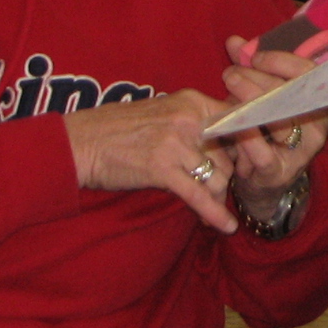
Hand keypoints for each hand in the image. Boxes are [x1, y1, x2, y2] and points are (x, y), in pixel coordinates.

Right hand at [62, 90, 236, 233]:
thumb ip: (195, 122)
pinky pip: (199, 195)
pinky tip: (226, 226)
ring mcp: (176, 143)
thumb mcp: (164, 112)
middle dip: (227, 178)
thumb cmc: (118, 130)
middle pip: (229, 155)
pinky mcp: (162, 169)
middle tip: (220, 191)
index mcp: (192, 101)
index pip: (237, 123)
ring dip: (217, 197)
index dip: (244, 148)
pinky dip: (215, 213)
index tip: (246, 165)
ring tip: (210, 207)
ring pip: (217, 177)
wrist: (82, 143)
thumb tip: (227, 141)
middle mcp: (189, 118)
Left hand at [220, 37, 327, 222]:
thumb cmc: (264, 130)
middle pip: (291, 95)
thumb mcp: (260, 96)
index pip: (309, 74)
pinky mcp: (278, 172)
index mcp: (319, 103)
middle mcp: (317, 128)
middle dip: (257, 79)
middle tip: (230, 73)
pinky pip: (262, 151)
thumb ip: (250, 69)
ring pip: (279, 121)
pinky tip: (226, 121)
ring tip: (228, 89)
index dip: (281, 61)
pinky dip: (243, 133)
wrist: (263, 181)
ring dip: (249, 101)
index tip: (254, 57)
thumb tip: (233, 41)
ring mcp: (300, 152)